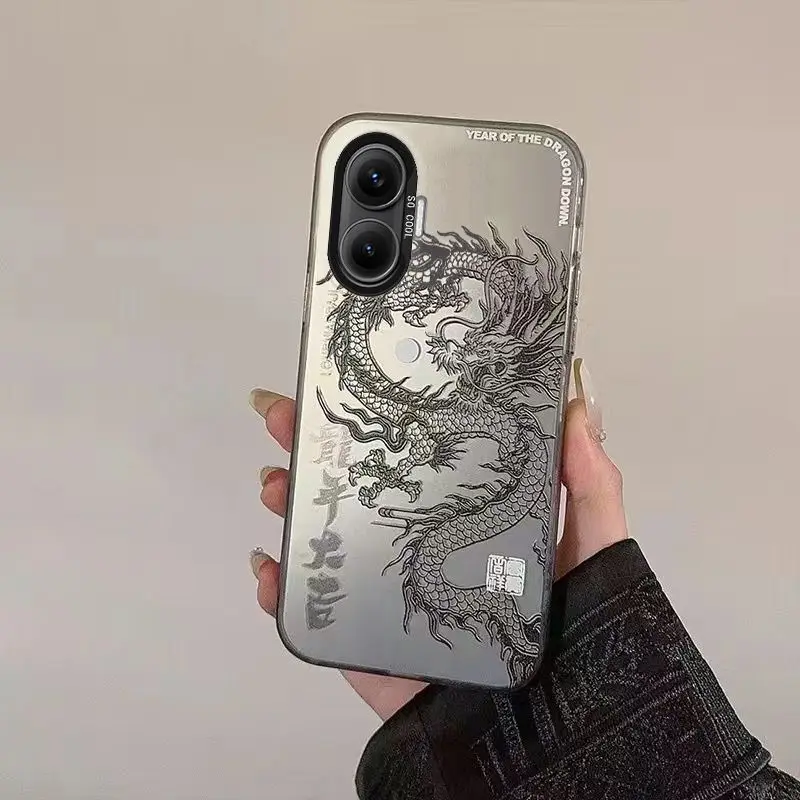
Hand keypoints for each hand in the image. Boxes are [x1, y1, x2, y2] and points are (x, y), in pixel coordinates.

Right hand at [249, 358, 626, 720]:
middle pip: (356, 491)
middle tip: (285, 417)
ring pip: (327, 542)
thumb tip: (580, 402)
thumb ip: (592, 483)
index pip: (413, 458)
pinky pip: (316, 615)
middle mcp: (419, 549)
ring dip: (290, 508)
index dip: (376, 422)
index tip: (345, 387)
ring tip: (273, 484)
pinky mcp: (370, 643)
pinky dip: (281, 591)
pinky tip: (268, 565)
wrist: (550, 738)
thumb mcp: (596, 547)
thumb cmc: (585, 635)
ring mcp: (389, 595)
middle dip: (313, 451)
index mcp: (464, 519)